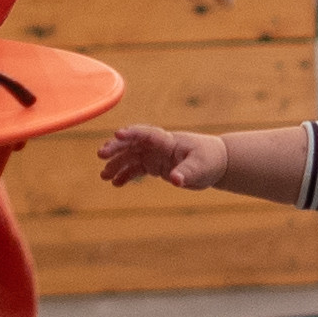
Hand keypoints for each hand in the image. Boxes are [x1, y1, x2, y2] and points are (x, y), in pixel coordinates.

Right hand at [96, 126, 227, 189]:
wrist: (216, 163)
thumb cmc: (210, 160)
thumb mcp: (201, 167)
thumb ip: (187, 172)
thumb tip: (176, 180)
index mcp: (168, 140)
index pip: (147, 134)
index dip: (132, 133)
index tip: (117, 135)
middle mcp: (157, 146)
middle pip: (132, 143)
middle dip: (116, 148)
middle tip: (101, 155)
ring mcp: (154, 155)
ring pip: (130, 156)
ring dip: (116, 164)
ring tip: (103, 176)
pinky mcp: (154, 165)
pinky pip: (135, 168)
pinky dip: (125, 174)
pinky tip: (116, 183)